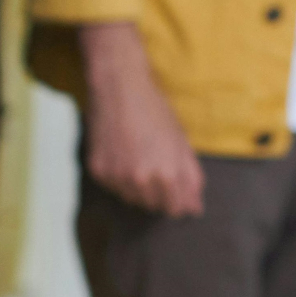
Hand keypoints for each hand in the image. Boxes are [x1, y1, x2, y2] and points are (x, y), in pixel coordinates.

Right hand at [80, 22, 205, 217]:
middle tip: (159, 165)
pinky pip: (114, 187)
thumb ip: (191, 176)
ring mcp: (118, 179)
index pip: (177, 209)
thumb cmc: (155, 110)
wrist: (119, 88)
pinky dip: (120, 177)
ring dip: (140, 186)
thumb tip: (196, 208)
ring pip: (133, 199)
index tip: (180, 189)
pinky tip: (124, 154)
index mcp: (168, 174)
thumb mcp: (181, 140)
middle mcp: (142, 181)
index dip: (181, 200)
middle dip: (161, 192)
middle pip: (155, 206)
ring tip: (141, 155)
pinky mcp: (99, 173)